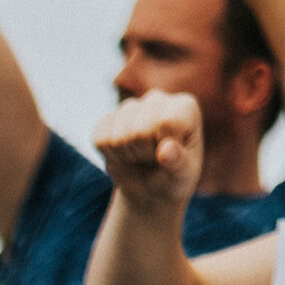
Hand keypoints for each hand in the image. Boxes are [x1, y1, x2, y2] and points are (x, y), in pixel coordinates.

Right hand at [90, 91, 202, 214]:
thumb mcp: (183, 173)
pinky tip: (124, 154)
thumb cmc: (175, 176)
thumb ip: (178, 161)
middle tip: (153, 157)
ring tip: (140, 156)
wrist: (152, 186)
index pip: (165, 123)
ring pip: (117, 136)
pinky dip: (110, 155)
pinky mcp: (108, 119)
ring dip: (126, 155)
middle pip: (138, 131)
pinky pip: (99, 139)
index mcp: (185, 106)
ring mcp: (131, 106)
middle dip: (144, 153)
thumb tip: (166, 151)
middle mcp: (159, 99)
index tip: (170, 153)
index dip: (163, 147)